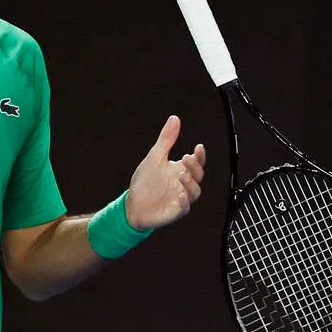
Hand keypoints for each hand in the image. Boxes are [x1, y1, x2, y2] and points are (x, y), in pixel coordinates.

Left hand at [125, 115, 206, 229]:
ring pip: (194, 192)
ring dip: (190, 183)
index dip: (200, 156)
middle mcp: (184, 185)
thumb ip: (166, 140)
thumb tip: (174, 119)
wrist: (132, 204)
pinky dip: (185, 202)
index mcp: (181, 171)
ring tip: (181, 174)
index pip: (197, 163)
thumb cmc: (145, 182)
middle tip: (186, 158)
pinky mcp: (174, 211)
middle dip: (194, 167)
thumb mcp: (155, 157)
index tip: (198, 147)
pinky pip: (184, 208)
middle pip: (198, 176)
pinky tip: (181, 195)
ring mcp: (181, 198)